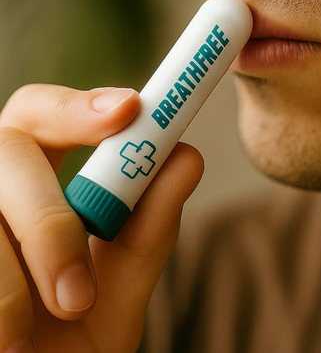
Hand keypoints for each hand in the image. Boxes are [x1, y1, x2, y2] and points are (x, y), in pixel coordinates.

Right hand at [0, 85, 203, 352]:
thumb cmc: (77, 335)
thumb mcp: (121, 280)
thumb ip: (152, 222)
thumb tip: (187, 156)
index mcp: (35, 178)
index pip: (43, 112)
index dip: (78, 105)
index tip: (128, 109)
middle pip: (8, 149)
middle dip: (48, 221)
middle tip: (77, 296)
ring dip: (11, 287)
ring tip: (38, 340)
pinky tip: (7, 345)